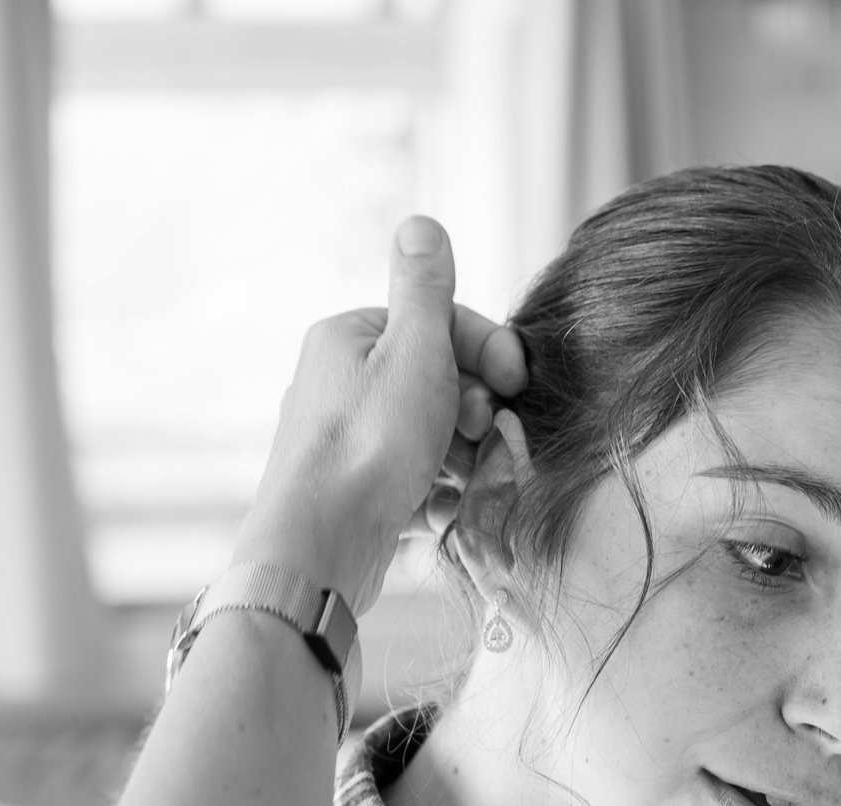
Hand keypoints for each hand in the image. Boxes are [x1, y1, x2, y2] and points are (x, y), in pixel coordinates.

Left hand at [233, 217, 527, 614]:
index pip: (440, 325)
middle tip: (485, 435)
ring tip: (470, 480)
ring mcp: (351, 443)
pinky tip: (449, 509)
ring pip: (434, 435)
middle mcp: (342, 384)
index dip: (489, 352)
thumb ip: (425, 289)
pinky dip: (443, 493)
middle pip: (440, 383)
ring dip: (468, 456)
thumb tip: (421, 223)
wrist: (321, 547)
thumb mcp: (412, 350)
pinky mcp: (360, 494)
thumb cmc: (369, 445)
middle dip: (477, 410)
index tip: (519, 384)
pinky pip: (418, 481)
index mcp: (350, 338)